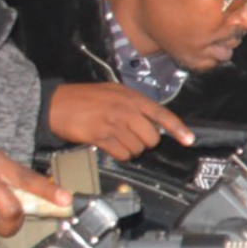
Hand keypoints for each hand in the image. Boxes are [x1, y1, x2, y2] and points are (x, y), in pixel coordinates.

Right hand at [46, 82, 190, 159]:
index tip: (189, 140)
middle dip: (145, 143)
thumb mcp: (114, 92)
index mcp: (131, 97)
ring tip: (116, 139)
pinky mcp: (101, 137)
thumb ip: (134, 105)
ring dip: (130, 149)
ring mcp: (114, 123)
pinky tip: (109, 146)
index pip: (161, 114)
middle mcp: (126, 110)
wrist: (57, 103)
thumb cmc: (86, 98)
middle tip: (132, 138)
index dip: (178, 129)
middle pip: (152, 138)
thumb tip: (153, 122)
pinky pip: (122, 154)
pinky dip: (119, 154)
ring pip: (138, 148)